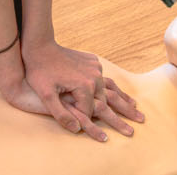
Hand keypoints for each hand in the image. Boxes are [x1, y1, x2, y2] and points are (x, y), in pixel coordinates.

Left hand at [2, 40, 142, 140]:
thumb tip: (77, 129)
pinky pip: (104, 78)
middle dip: (121, 116)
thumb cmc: (40, 72)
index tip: (87, 130)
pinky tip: (120, 93)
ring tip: (137, 109)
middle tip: (135, 128)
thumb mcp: (46, 96)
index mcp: (84, 86)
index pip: (89, 111)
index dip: (85, 121)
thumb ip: (61, 115)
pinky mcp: (93, 61)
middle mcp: (94, 76)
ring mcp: (95, 68)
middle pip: (107, 101)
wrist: (40, 46)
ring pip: (110, 88)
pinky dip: (113, 87)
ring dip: (123, 100)